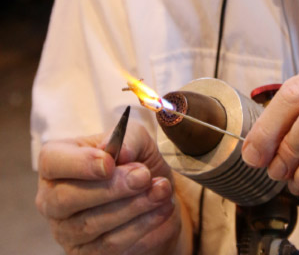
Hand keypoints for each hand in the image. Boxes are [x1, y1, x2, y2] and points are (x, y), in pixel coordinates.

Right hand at [35, 123, 182, 254]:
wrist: (155, 199)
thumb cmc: (136, 165)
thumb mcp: (138, 142)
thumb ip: (129, 139)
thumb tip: (122, 152)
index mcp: (58, 164)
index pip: (52, 161)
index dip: (79, 163)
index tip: (110, 162)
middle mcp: (53, 200)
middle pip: (66, 198)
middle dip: (111, 188)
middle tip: (143, 177)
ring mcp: (66, 231)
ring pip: (91, 224)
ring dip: (133, 206)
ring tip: (161, 190)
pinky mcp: (86, 253)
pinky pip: (110, 245)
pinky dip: (142, 226)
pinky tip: (162, 208)